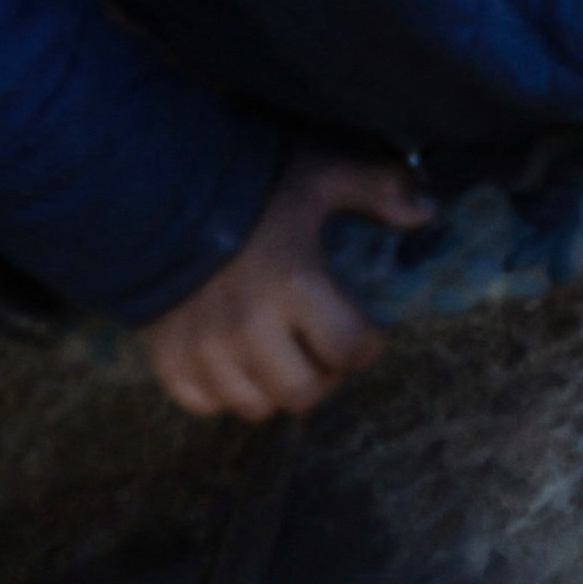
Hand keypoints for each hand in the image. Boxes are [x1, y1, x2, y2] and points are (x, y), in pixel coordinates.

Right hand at [136, 148, 436, 418]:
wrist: (154, 194)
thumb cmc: (248, 189)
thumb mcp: (319, 176)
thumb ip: (376, 190)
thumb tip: (428, 212)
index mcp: (294, 285)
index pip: (350, 349)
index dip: (368, 346)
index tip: (366, 332)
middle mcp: (248, 329)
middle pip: (304, 393)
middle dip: (324, 376)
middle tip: (324, 352)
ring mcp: (204, 351)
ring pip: (256, 407)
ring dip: (276, 388)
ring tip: (282, 357)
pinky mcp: (168, 360)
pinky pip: (206, 405)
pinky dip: (224, 393)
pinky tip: (235, 362)